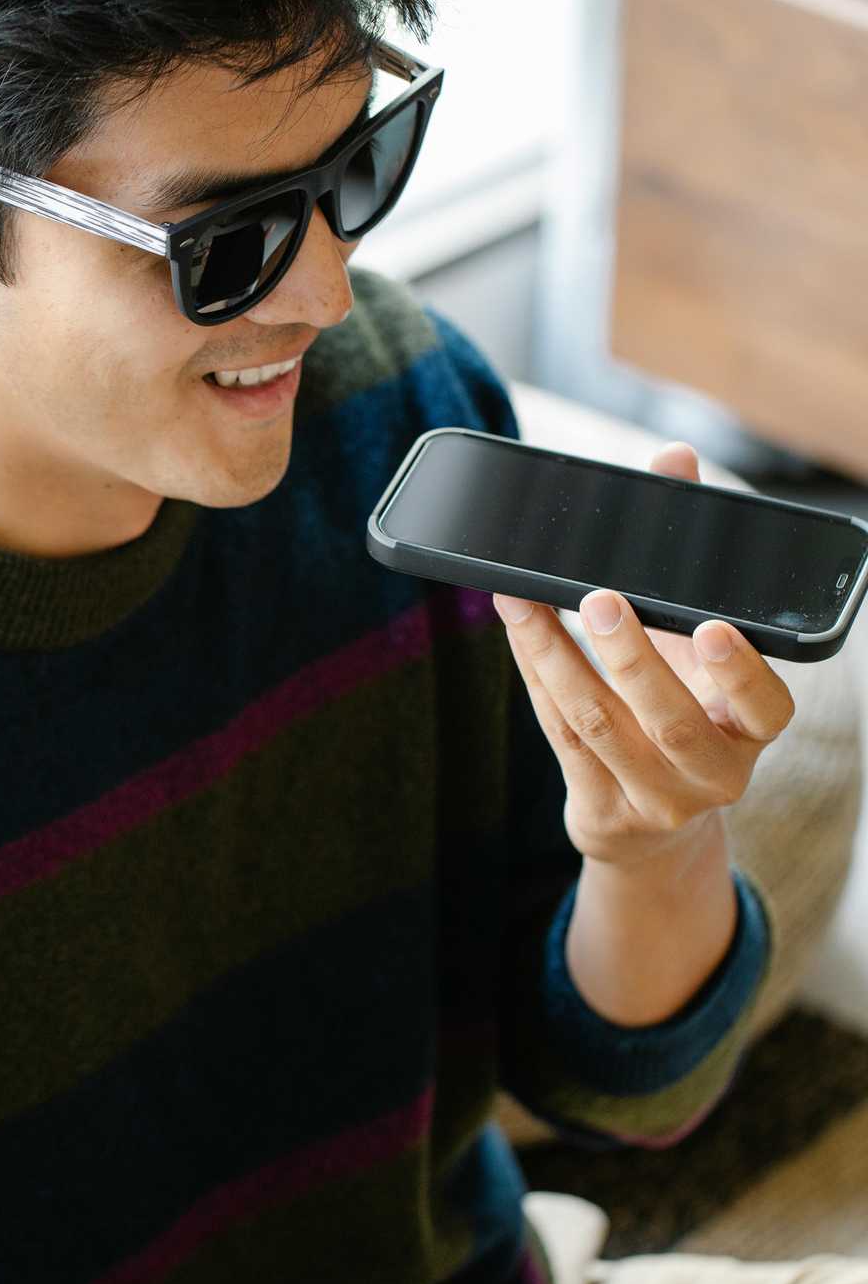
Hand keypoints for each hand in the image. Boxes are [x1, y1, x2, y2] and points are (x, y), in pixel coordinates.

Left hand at [492, 441, 796, 870]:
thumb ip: (691, 557)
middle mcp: (713, 773)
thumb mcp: (700, 647)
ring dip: (556, 656)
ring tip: (524, 599)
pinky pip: (560, 736)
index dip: (744, 673)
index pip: (766, 707)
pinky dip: (534, 674)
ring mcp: (654, 798)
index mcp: (751, 730)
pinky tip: (517, 626)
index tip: (714, 628)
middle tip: (600, 597)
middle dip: (632, 658)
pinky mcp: (601, 809)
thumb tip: (673, 460)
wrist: (654, 822)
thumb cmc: (684, 706)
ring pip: (599, 726)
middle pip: (672, 722)